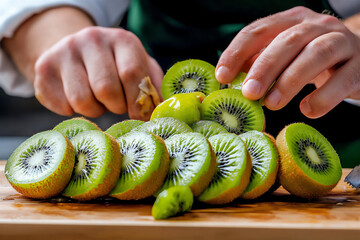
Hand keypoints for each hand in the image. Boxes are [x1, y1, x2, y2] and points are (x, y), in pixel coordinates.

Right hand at [34, 26, 162, 119]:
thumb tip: (166, 111)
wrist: (76, 51)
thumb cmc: (116, 65)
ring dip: (95, 110)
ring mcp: (64, 51)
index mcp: (122, 39)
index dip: (137, 102)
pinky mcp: (43, 68)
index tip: (139, 116)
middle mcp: (92, 39)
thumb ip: (154, 86)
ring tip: (98, 100)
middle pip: (106, 89)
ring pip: (82, 101)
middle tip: (116, 104)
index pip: (131, 73)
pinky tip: (78, 98)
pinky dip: (73, 111)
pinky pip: (62, 106)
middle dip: (115, 106)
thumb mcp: (140, 67)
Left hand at [216, 6, 359, 117]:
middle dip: (264, 67)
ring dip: (291, 80)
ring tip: (273, 103)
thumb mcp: (285, 56)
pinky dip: (324, 96)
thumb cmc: (312, 60)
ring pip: (316, 54)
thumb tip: (229, 79)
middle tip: (249, 93)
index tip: (222, 76)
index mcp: (291, 21)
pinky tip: (308, 110)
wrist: (359, 59)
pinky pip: (344, 79)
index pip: (258, 30)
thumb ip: (259, 61)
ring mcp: (342, 42)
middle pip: (287, 41)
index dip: (237, 52)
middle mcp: (317, 26)